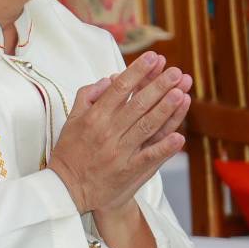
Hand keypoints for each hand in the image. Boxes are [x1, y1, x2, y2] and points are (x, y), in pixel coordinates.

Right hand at [48, 52, 192, 214]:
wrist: (66, 190)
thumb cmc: (70, 152)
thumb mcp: (72, 120)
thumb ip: (87, 96)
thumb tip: (109, 79)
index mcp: (94, 117)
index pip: (120, 89)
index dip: (138, 71)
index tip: (154, 57)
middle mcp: (107, 132)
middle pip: (138, 104)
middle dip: (159, 86)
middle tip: (176, 72)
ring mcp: (119, 152)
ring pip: (146, 126)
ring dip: (165, 109)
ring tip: (182, 93)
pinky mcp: (128, 171)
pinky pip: (149, 157)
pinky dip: (165, 147)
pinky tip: (180, 136)